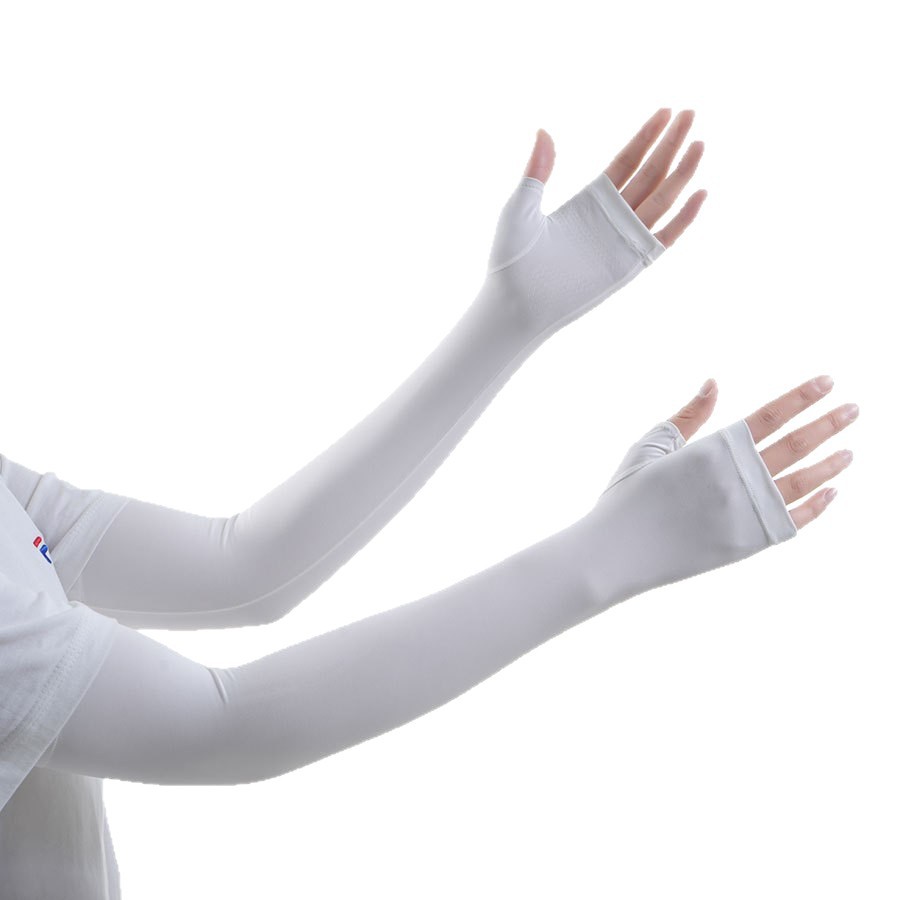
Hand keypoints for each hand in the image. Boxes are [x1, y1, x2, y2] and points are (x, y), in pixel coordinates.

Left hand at [479, 108, 704, 340]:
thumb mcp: (520, 208)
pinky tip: (700, 193)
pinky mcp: (628, 263)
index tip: (666, 111)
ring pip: (661, 199)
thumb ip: (537, 171)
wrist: (515, 304)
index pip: (626, 162)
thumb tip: (543, 131)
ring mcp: (622, 239)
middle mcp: (610, 217)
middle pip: (650, 174)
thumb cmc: (512, 261)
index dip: (646, 137)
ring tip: (699, 143)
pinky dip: (683, 218)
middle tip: (691, 113)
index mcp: (588, 201)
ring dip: (682, 172)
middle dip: (671, 144)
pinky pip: (664, 238)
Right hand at [580, 375, 857, 604]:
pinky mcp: (749, 542)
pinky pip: (795, 521)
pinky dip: (817, 506)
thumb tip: (715, 382)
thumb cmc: (628, 495)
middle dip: (828, 423)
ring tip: (850, 450)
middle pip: (796, 445)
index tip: (827, 381)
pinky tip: (831, 491)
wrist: (617, 552)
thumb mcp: (652, 446)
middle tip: (854, 408)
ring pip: (803, 482)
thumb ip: (689, 415)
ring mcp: (747, 512)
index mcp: (713, 449)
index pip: (770, 414)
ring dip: (830, 463)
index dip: (801, 397)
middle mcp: (737, 478)